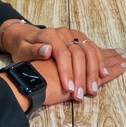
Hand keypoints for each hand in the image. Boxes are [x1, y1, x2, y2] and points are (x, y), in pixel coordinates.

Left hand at [0, 21, 125, 97]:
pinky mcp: (80, 39)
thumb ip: (33, 51)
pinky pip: (94, 49)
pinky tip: (103, 73)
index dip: (67, 72)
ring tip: (95, 87)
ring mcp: (74, 35)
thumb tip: (47, 51)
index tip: (69, 88)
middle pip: (80, 54)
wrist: (25, 35)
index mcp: (50, 35)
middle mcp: (65, 33)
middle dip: (83, 75)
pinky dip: (100, 62)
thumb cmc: (22, 46)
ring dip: (95, 70)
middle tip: (84, 93)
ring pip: (90, 51)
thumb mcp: (22, 50)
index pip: (63, 54)